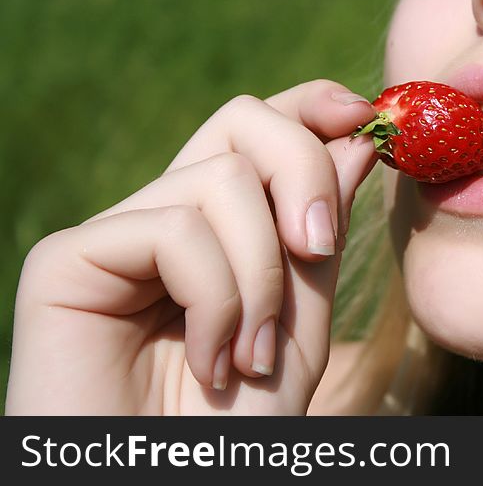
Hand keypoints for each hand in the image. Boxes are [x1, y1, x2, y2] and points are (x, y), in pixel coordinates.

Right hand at [5, 80, 377, 413]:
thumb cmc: (238, 424)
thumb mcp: (303, 320)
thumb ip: (321, 230)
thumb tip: (355, 138)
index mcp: (218, 227)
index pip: (260, 130)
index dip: (310, 106)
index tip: (364, 117)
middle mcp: (165, 215)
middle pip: (241, 122)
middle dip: (302, 173)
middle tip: (316, 251)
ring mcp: (116, 234)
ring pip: (222, 179)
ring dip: (261, 277)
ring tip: (250, 356)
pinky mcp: (69, 259)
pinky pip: (174, 229)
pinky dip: (216, 299)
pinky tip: (210, 361)